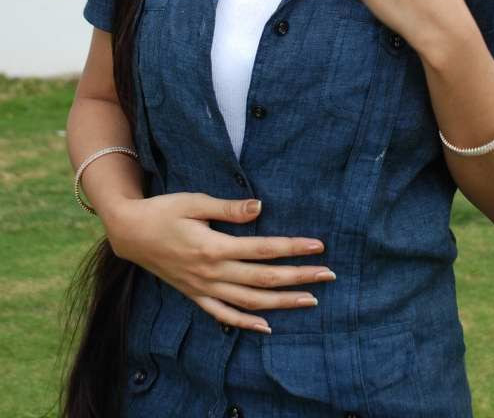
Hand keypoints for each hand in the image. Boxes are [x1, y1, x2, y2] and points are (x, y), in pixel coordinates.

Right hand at [104, 194, 335, 332]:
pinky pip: (224, 315)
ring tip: (310, 300)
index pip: (263, 250)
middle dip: (299, 277)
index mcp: (214, 247)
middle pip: (263, 279)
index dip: (293, 248)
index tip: (319, 246)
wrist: (130, 233)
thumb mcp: (195, 202)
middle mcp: (212, 273)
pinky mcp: (195, 295)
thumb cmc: (164, 210)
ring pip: (250, 301)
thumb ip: (229, 208)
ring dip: (282, 302)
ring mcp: (203, 288)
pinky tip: (267, 325)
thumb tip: (261, 207)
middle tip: (328, 275)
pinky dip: (246, 322)